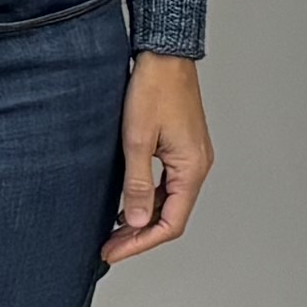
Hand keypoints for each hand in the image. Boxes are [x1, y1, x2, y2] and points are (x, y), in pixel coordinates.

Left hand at [104, 55, 214, 260]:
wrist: (165, 54)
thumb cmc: (153, 89)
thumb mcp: (138, 141)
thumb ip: (139, 185)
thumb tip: (139, 222)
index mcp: (192, 168)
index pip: (171, 223)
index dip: (141, 243)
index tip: (112, 251)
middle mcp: (197, 165)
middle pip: (173, 216)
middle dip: (140, 236)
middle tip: (108, 247)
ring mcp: (192, 156)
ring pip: (170, 201)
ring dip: (144, 219)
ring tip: (114, 230)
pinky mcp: (183, 147)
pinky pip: (169, 184)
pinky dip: (149, 199)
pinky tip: (129, 202)